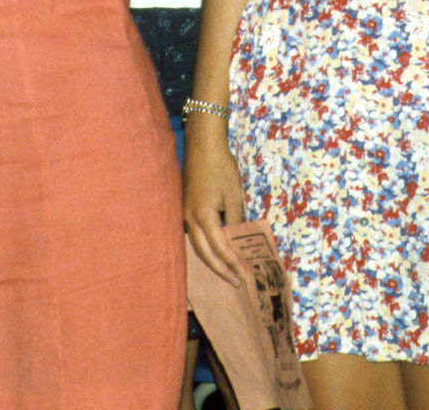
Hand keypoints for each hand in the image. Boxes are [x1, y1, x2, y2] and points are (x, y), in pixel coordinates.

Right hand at [182, 121, 248, 284]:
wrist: (202, 146)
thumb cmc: (221, 168)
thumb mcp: (234, 195)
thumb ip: (234, 220)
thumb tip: (235, 239)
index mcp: (203, 217)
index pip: (220, 248)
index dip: (232, 263)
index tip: (244, 275)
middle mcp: (189, 220)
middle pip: (204, 254)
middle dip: (221, 270)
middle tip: (236, 282)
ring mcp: (184, 216)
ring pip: (197, 247)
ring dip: (212, 262)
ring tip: (227, 273)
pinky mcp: (185, 210)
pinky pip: (194, 237)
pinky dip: (205, 249)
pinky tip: (215, 254)